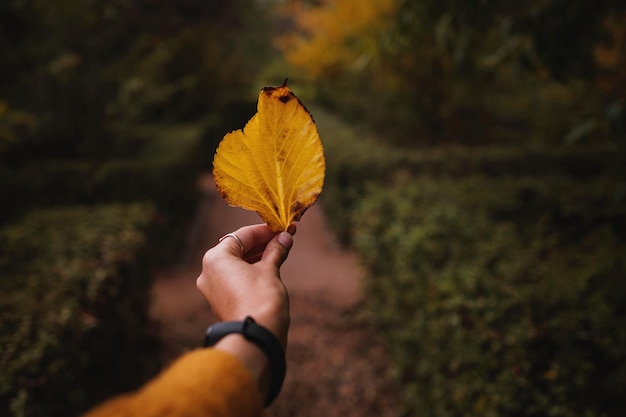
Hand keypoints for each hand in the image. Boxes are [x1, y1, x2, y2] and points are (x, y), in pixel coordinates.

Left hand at [196, 223, 295, 346]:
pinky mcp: (222, 300)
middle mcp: (209, 271)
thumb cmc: (261, 299)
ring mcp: (213, 288)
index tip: (284, 227)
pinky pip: (237, 277)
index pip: (243, 235)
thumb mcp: (270, 270)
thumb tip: (284, 237)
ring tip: (283, 249)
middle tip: (286, 236)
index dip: (266, 230)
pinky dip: (253, 270)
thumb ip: (276, 250)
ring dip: (260, 256)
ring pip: (239, 263)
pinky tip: (272, 266)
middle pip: (239, 248)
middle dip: (264, 242)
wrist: (256, 337)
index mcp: (216, 258)